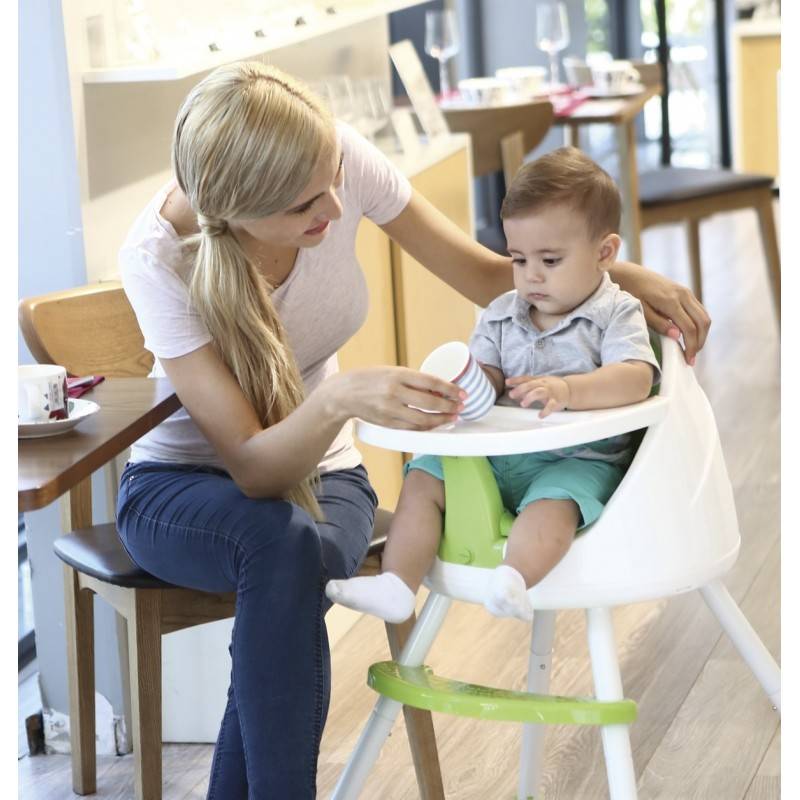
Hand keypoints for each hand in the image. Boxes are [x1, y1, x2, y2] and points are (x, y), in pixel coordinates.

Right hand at [327, 367, 465, 429]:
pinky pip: (411, 428)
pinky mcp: (386, 423)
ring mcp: (390, 410)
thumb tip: (439, 390)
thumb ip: (413, 380)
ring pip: (422, 420)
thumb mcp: (391, 371)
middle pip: (429, 403)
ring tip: (452, 417)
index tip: (462, 393)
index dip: (450, 389)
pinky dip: (426, 427)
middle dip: (449, 406)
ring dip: (441, 420)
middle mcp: (394, 392)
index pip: (431, 382)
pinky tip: (435, 424)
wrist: (343, 393)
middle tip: (461, 407)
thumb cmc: (370, 379)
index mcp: (398, 374)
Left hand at [506, 375, 570, 417]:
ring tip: (523, 404)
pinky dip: (545, 411)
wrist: (569, 389)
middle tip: (511, 395)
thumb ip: (525, 386)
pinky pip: (550, 406)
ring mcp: (550, 393)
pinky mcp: (556, 401)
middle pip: (531, 385)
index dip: (516, 380)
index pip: (525, 378)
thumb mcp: (538, 383)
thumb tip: (510, 388)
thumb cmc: (550, 386)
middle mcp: (543, 385)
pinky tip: (540, 415)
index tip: (506, 382)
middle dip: (520, 389)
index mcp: (538, 380)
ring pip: (539, 393)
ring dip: (530, 397)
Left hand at [612, 262, 710, 364]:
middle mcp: (683, 295)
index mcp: (671, 301)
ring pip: (704, 316)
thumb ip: (658, 323)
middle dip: (700, 342)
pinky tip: (690, 336)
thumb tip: (676, 336)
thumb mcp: (640, 311)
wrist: (629, 275)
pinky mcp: (685, 292)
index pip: (689, 328)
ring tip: (691, 349)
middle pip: (703, 322)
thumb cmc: (631, 294)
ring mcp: (686, 292)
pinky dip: (698, 325)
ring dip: (702, 334)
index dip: (691, 346)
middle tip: (691, 358)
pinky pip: (699, 310)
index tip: (688, 361)